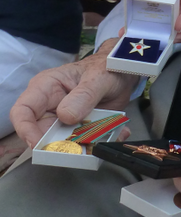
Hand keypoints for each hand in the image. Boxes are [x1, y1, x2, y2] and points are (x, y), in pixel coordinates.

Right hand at [10, 39, 135, 147]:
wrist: (121, 74)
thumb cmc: (104, 68)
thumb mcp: (97, 78)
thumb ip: (84, 95)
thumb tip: (65, 115)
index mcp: (46, 88)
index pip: (23, 110)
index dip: (25, 129)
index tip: (39, 144)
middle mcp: (50, 107)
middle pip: (41, 134)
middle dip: (58, 146)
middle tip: (78, 148)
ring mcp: (64, 121)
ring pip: (64, 144)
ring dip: (84, 145)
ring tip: (104, 136)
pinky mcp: (79, 130)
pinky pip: (84, 144)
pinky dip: (99, 142)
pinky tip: (114, 133)